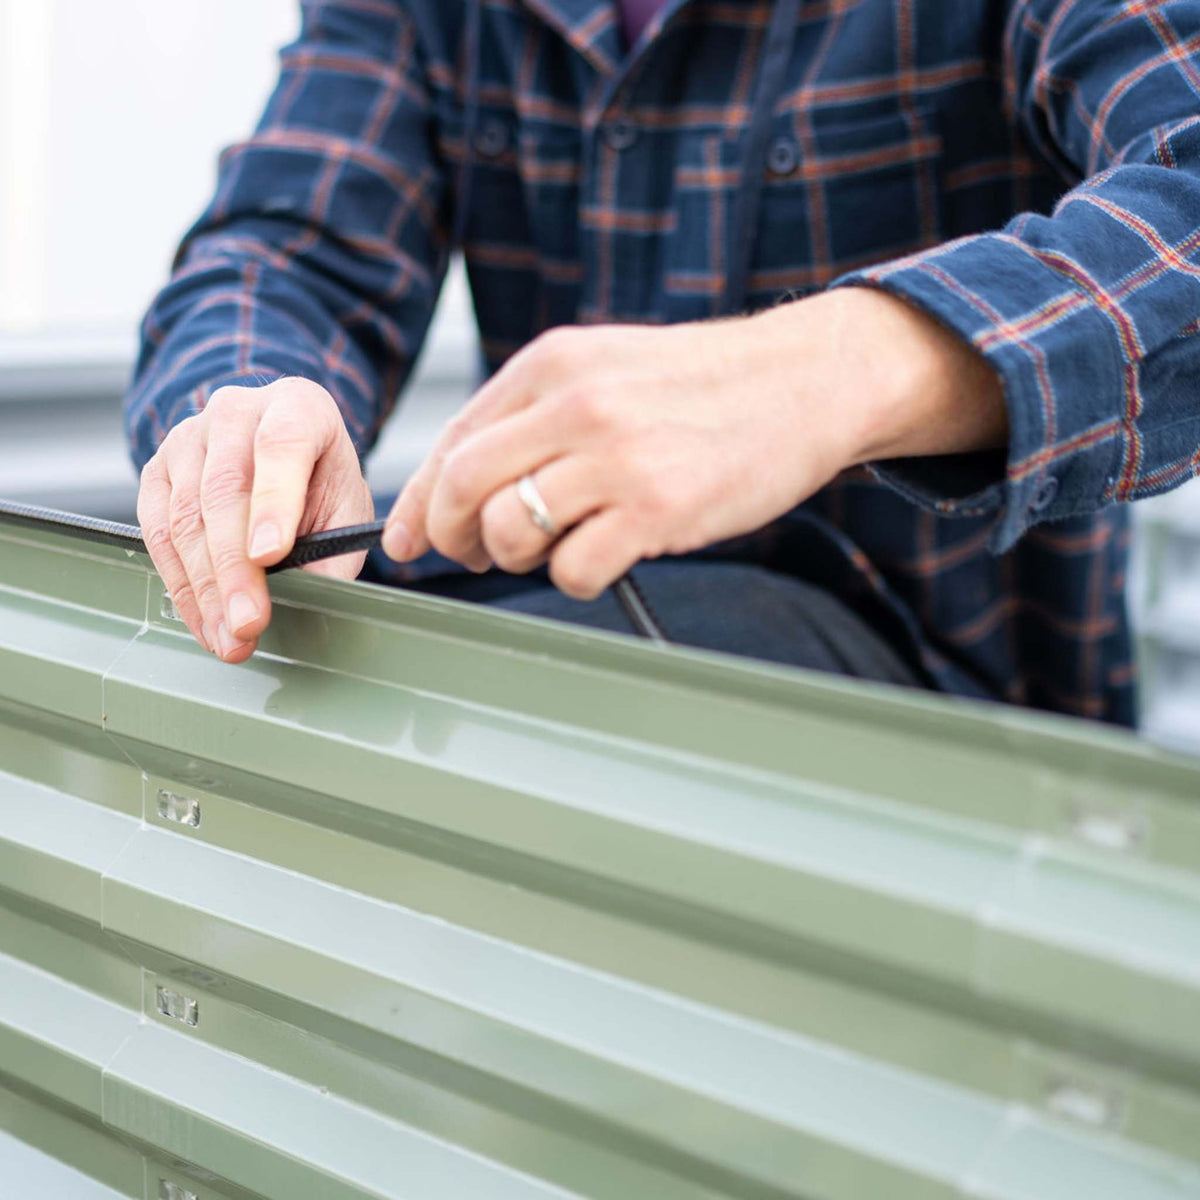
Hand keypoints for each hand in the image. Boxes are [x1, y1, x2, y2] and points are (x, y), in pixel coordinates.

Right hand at [137, 377, 373, 660]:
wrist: (285, 447)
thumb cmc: (321, 480)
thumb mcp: (346, 506)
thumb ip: (334, 547)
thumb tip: (311, 595)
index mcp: (298, 407)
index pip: (282, 447)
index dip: (273, 502)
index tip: (271, 555)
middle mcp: (237, 411)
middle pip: (224, 489)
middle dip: (234, 568)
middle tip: (247, 622)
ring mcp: (188, 436)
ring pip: (185, 515)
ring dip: (205, 587)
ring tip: (229, 638)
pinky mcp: (157, 467)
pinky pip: (156, 530)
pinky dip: (180, 583)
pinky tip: (203, 620)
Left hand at [382, 288, 1005, 598]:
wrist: (805, 380)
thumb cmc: (704, 386)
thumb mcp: (607, 369)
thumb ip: (536, 416)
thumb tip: (466, 484)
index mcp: (553, 365)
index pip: (453, 441)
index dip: (422, 501)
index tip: (412, 540)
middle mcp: (576, 405)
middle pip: (464, 487)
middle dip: (453, 536)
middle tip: (474, 556)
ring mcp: (618, 456)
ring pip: (511, 530)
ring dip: (517, 557)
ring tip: (556, 548)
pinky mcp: (659, 507)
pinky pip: (575, 568)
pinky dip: (576, 578)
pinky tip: (606, 559)